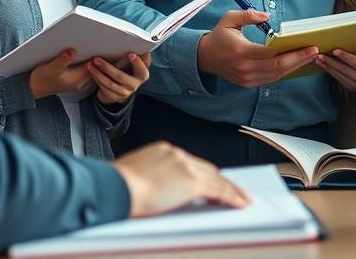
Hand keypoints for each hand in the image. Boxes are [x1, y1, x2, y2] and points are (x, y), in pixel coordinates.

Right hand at [29, 48, 93, 99]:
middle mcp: (79, 83)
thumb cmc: (41, 79)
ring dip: (91, 63)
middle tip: (95, 46)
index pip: (92, 66)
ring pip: (91, 72)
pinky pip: (86, 74)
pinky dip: (87, 67)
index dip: (95, 55)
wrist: (33, 88)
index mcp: (76, 79)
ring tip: (90, 52)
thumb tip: (72, 52)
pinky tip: (83, 60)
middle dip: (94, 59)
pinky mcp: (73, 82)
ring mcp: (77, 84)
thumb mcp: (51, 67)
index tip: (96, 45)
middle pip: (94, 69)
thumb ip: (62, 60)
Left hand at [90, 52, 151, 105]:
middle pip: (120, 76)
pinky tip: (91, 72)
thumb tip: (145, 46)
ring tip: (90, 64)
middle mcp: (135, 85)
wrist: (122, 89)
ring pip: (109, 83)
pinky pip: (104, 88)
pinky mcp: (114, 98)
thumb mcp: (136, 65)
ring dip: (98, 73)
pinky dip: (96, 79)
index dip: (137, 62)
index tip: (130, 54)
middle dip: (107, 67)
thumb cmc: (129, 71)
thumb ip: (140, 57)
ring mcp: (124, 93)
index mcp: (143, 75)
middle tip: (96, 59)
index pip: (142, 69)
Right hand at [113, 142, 249, 216]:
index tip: (210, 181)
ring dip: (231, 190)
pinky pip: (218, 190)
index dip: (203, 173)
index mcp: (162, 151)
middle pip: (207, 168)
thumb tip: (150, 188)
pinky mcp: (191, 183)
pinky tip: (239, 203)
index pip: (190, 163)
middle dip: (220, 180)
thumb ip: (148, 178)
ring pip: (217, 179)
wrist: (113, 188)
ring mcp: (185, 167)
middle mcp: (176, 155)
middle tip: (233, 190)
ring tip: (242, 199)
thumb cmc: (113, 186)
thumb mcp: (132, 176)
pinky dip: (231, 197)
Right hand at [197, 10, 317, 86]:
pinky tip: (296, 64)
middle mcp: (245, 68)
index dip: (292, 52)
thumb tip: (267, 15)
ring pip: (276, 75)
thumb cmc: (219, 36)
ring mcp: (247, 78)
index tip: (307, 45)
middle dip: (299, 60)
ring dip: (295, 67)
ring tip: (310, 57)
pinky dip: (285, 72)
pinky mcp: (248, 83)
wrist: (203, 57)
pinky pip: (271, 79)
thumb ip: (248, 15)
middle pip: (278, 67)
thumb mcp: (230, 19)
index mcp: (241, 51)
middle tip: (315, 52)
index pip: (272, 54)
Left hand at [316, 43, 355, 97]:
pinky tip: (324, 66)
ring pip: (339, 75)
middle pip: (345, 70)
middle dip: (331, 62)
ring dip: (328, 67)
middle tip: (321, 55)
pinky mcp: (350, 87)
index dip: (346, 57)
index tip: (336, 51)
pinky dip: (330, 72)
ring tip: (319, 59)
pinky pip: (338, 79)